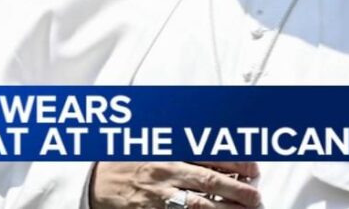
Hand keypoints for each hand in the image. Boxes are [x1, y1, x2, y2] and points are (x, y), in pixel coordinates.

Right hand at [90, 161, 260, 207]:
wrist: (92, 181)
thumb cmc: (128, 161)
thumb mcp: (157, 145)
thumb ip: (186, 147)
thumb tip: (220, 152)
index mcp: (169, 150)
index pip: (210, 154)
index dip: (236, 162)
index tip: (254, 170)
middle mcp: (165, 172)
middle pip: (209, 180)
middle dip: (238, 190)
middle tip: (257, 198)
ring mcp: (158, 197)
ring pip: (198, 205)